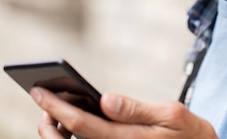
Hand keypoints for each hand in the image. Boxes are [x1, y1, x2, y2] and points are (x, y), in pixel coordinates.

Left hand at [31, 87, 218, 138]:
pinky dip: (72, 137)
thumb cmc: (188, 133)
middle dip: (49, 122)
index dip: (57, 108)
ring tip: (52, 111)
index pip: (83, 125)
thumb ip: (137, 109)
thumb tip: (105, 100)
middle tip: (39, 98)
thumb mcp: (171, 116)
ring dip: (57, 133)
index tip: (38, 92)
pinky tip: (71, 122)